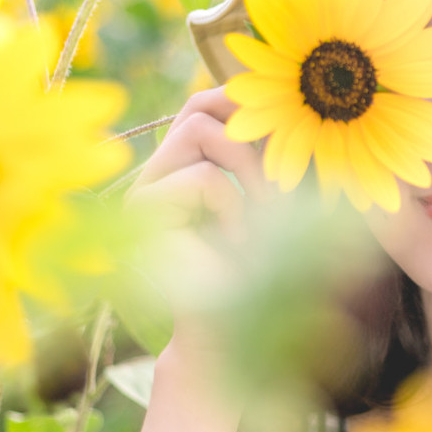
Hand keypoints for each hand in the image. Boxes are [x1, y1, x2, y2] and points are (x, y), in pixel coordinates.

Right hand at [125, 86, 268, 371]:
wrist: (241, 333)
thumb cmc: (271, 269)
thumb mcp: (281, 197)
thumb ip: (273, 151)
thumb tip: (287, 98)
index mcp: (188, 164)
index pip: (209, 101)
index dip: (249, 106)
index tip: (290, 136)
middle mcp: (159, 171)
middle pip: (201, 105)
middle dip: (253, 137)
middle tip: (280, 186)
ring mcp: (144, 188)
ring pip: (202, 131)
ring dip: (249, 172)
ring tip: (258, 220)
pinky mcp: (141, 211)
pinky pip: (205, 179)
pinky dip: (235, 209)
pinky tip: (235, 246)